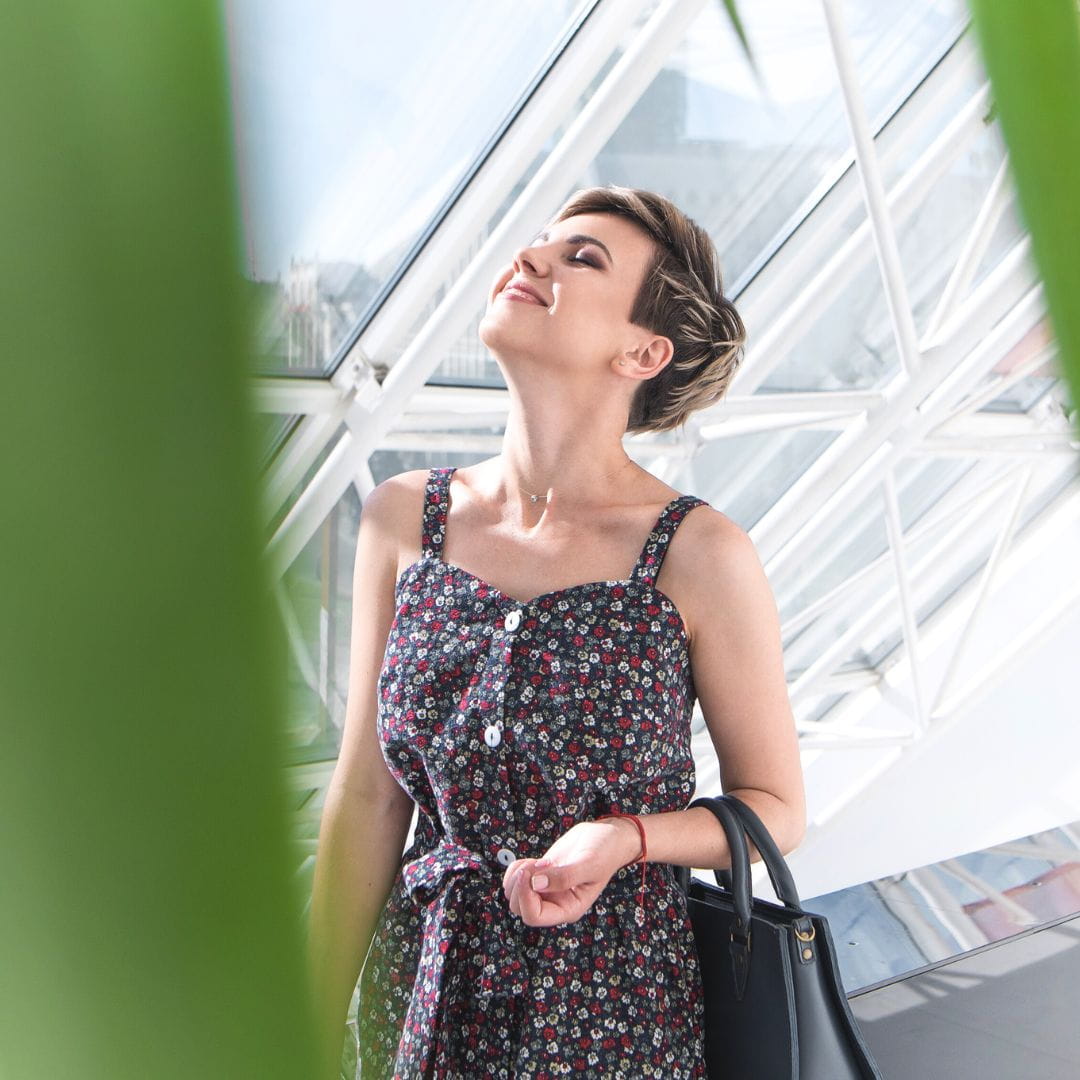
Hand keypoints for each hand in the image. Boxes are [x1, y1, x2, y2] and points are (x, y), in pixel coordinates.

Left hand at [500, 818, 638, 926]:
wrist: (607, 837)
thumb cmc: (605, 852)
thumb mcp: (588, 863)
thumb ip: (564, 877)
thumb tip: (535, 884)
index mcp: (568, 909)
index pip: (533, 916)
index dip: (525, 896)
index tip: (529, 873)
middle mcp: (555, 903)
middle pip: (519, 907)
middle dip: (520, 884)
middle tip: (538, 864)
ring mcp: (546, 889)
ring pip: (514, 893)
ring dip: (517, 875)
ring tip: (537, 862)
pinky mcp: (540, 875)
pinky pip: (516, 879)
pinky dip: (517, 868)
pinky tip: (533, 860)